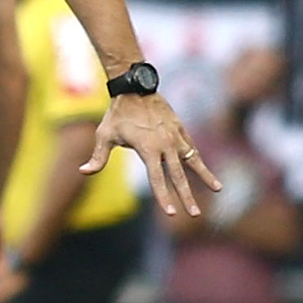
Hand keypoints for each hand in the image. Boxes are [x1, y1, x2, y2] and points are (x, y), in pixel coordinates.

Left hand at [85, 92, 219, 216]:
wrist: (135, 88)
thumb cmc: (117, 114)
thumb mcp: (104, 135)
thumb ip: (98, 157)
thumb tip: (83, 172)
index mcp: (148, 149)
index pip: (157, 179)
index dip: (164, 197)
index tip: (171, 213)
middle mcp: (166, 145)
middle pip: (178, 176)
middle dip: (186, 197)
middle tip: (195, 215)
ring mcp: (176, 137)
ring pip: (193, 162)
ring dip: (205, 177)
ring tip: (219, 190)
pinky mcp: (181, 130)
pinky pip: (192, 149)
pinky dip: (200, 161)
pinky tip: (207, 172)